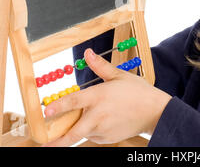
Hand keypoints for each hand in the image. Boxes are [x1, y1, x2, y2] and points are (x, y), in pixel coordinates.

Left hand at [42, 48, 171, 146]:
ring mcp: (104, 129)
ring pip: (83, 133)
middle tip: (44, 145)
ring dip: (79, 130)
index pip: (73, 102)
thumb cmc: (138, 92)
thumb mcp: (119, 75)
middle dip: (57, 142)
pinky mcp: (109, 138)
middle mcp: (99, 115)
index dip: (58, 107)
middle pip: (73, 132)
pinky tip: (103, 121)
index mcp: (99, 96)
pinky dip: (92, 131)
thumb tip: (87, 53)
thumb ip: (100, 66)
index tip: (45, 112)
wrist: (155, 111)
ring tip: (88, 120)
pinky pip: (94, 136)